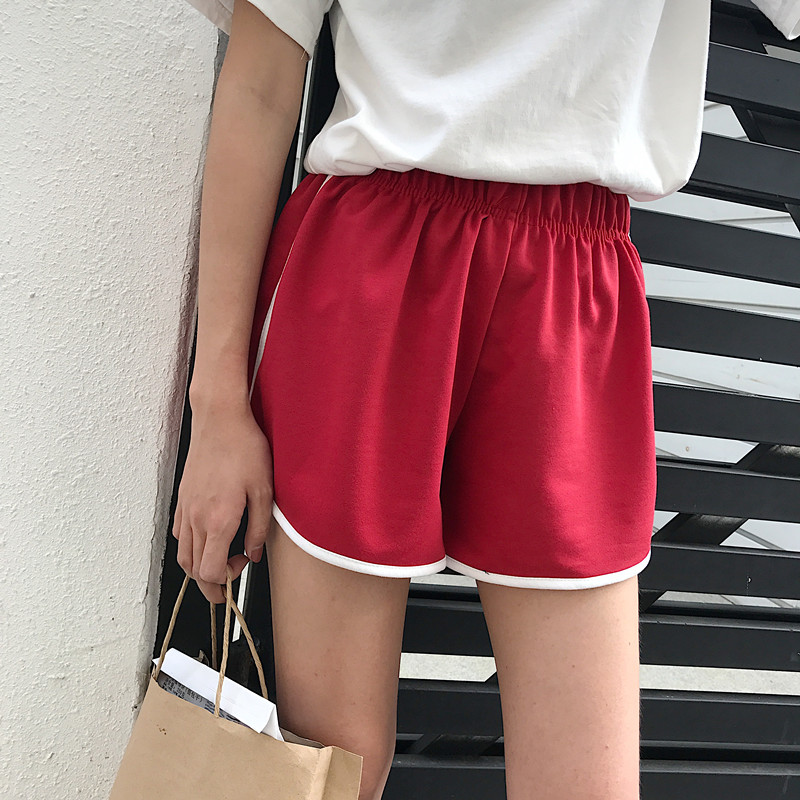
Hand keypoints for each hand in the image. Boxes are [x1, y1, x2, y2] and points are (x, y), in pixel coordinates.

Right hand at [173, 398, 272, 603]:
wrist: (220, 420)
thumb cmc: (244, 449)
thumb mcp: (264, 491)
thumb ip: (259, 528)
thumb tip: (254, 553)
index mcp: (218, 520)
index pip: (209, 572)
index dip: (225, 581)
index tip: (242, 567)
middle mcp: (196, 518)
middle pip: (192, 569)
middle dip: (210, 584)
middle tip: (229, 581)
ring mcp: (185, 508)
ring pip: (183, 554)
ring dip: (198, 567)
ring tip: (219, 564)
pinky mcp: (182, 498)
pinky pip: (179, 533)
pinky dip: (190, 547)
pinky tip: (208, 538)